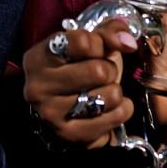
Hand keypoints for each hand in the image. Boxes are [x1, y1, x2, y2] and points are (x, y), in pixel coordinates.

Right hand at [23, 18, 138, 147]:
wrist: (64, 109)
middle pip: (99, 71)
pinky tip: (109, 107)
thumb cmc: (77, 69)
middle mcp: (38, 87)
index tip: (94, 51)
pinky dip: (122, 109)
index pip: (82, 42)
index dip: (98, 44)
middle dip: (109, 69)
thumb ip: (109, 32)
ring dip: (115, 90)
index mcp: (37, 58)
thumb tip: (128, 43)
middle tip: (100, 74)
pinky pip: (117, 116)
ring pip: (110, 95)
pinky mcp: (70, 135)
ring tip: (102, 90)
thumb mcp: (88, 43)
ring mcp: (51, 114)